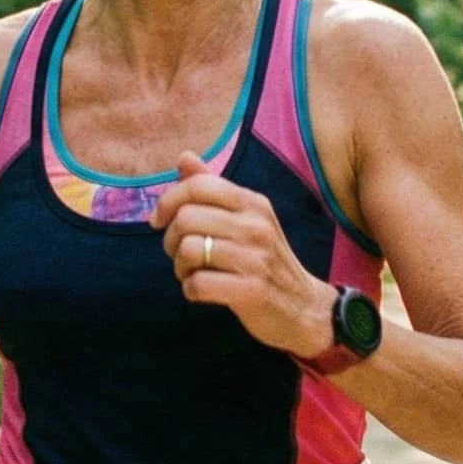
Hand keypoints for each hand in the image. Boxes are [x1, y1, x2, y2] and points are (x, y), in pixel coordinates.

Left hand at [149, 151, 333, 358]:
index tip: (159, 221)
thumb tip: (184, 156)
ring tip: (192, 274)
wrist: (303, 306)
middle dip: (170, 240)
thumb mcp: (246, 218)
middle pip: (186, 218)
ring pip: (188, 250)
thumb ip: (212, 188)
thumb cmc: (264, 260)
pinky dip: (191, 290)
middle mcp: (256, 226)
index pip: (198, 185)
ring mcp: (255, 259)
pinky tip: (203, 291)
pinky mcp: (251, 291)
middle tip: (180, 255)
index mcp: (253, 203)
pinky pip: (197, 284)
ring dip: (179, 268)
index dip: (168, 201)